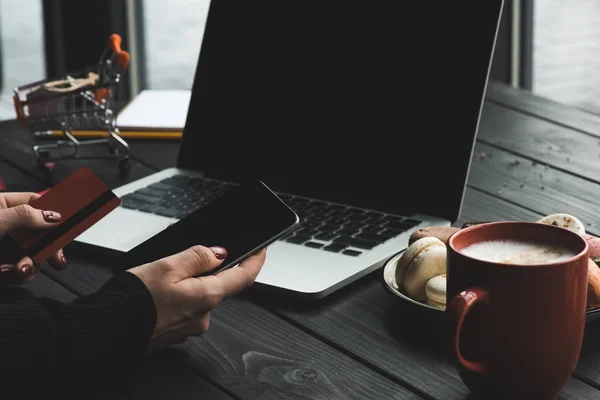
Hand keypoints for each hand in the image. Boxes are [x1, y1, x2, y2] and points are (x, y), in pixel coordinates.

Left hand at [0, 192, 67, 283]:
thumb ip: (25, 216)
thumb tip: (53, 216)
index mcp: (1, 206)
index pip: (36, 203)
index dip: (53, 211)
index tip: (69, 221)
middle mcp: (6, 226)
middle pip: (40, 232)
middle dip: (47, 247)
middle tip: (56, 256)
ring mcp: (4, 247)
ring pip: (33, 254)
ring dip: (30, 265)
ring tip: (20, 270)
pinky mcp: (3, 266)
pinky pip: (21, 271)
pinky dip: (18, 275)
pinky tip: (6, 272)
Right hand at [128, 245, 265, 351]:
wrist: (104, 331)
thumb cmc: (132, 301)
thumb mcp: (167, 266)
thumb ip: (198, 257)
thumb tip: (220, 254)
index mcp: (206, 297)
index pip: (244, 277)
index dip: (256, 260)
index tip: (261, 248)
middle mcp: (202, 317)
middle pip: (216, 285)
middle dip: (204, 268)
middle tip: (183, 254)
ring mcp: (188, 328)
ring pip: (196, 296)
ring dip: (186, 282)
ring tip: (160, 272)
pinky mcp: (173, 333)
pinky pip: (182, 308)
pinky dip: (175, 296)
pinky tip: (155, 290)